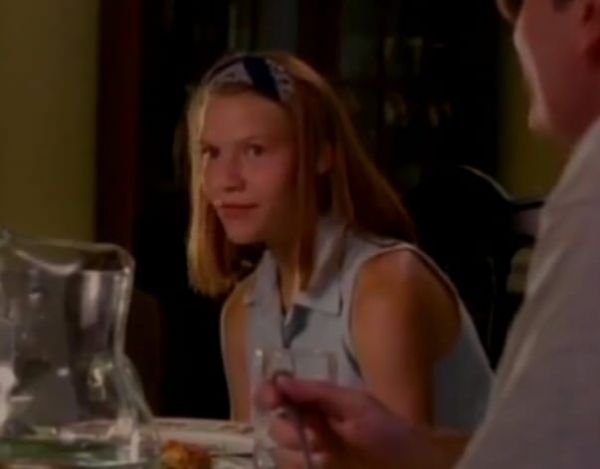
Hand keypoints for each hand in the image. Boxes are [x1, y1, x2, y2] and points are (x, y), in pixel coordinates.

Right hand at [255, 376, 446, 468]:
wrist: (413, 467)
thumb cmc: (388, 432)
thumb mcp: (355, 405)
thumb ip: (317, 392)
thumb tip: (280, 379)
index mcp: (319, 405)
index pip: (281, 395)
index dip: (270, 394)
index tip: (270, 398)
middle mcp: (311, 429)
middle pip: (277, 427)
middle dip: (291, 430)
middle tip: (316, 435)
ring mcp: (314, 456)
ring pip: (283, 454)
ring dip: (300, 452)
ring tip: (328, 455)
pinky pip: (296, 467)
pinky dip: (302, 464)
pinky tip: (322, 463)